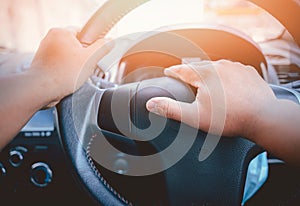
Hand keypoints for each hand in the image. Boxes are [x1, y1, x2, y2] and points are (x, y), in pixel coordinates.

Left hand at [29, 27, 112, 105]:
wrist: (42, 89)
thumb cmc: (63, 73)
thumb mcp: (90, 59)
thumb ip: (102, 48)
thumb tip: (109, 41)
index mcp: (61, 32)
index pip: (83, 31)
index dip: (92, 43)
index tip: (96, 52)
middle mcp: (51, 39)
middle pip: (76, 44)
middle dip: (83, 55)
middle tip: (87, 65)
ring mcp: (45, 51)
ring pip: (68, 55)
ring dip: (75, 64)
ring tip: (77, 73)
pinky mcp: (43, 63)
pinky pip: (60, 64)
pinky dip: (66, 70)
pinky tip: (69, 78)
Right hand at [146, 60, 276, 137]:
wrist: (263, 117)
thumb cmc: (230, 118)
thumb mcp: (195, 117)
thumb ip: (171, 109)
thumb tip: (150, 103)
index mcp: (204, 74)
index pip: (182, 69)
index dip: (173, 71)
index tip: (168, 72)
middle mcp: (220, 66)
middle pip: (198, 66)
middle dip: (190, 71)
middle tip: (185, 78)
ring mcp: (235, 67)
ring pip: (215, 66)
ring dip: (207, 72)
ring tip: (204, 82)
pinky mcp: (248, 71)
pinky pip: (231, 69)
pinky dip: (224, 74)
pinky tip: (225, 83)